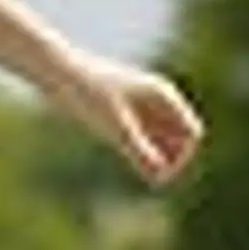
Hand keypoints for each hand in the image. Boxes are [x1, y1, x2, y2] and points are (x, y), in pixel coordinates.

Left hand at [51, 57, 204, 184]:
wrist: (55, 72)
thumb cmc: (85, 94)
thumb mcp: (113, 126)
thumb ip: (137, 150)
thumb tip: (159, 176)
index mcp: (163, 95)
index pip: (192, 134)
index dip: (182, 157)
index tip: (158, 173)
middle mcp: (157, 99)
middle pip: (180, 138)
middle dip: (172, 158)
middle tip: (152, 177)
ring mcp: (141, 105)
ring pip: (163, 138)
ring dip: (159, 156)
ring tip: (144, 170)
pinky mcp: (123, 112)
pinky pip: (145, 136)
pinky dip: (143, 150)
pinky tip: (130, 158)